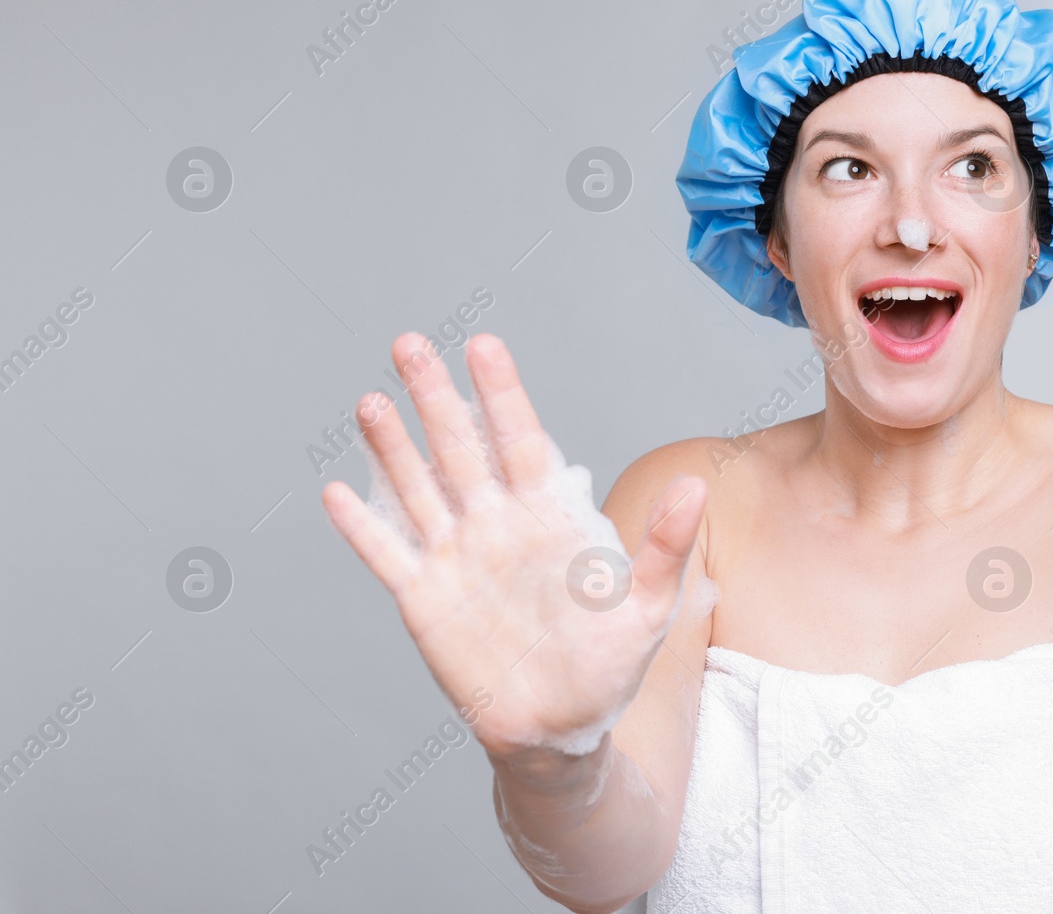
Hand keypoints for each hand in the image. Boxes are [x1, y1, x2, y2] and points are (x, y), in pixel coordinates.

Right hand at [320, 333, 706, 763]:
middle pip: (460, 448)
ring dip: (392, 446)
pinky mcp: (424, 599)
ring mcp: (456, 558)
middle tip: (411, 344)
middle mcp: (496, 525)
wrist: (561, 728)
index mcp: (548, 516)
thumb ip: (665, 545)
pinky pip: (386, 555)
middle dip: (435, 397)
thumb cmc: (608, 666)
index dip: (502, 394)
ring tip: (371, 400)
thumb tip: (696, 487)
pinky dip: (360, 527)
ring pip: (418, 488)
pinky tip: (335, 490)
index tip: (484, 346)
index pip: (521, 440)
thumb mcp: (649, 607)